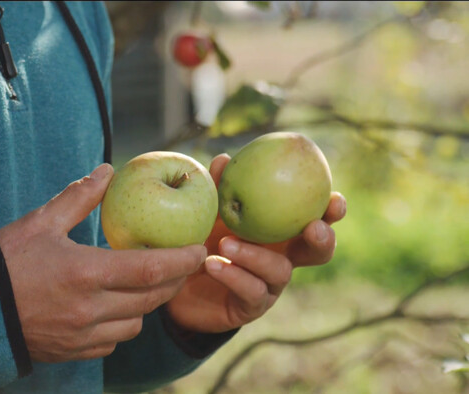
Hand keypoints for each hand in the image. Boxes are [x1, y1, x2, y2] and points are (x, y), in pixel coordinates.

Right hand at [0, 164, 205, 361]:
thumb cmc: (4, 261)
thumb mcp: (41, 222)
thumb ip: (79, 197)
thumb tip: (106, 171)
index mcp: (84, 273)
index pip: (150, 269)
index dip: (181, 260)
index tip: (198, 249)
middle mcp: (89, 309)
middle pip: (151, 299)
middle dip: (173, 281)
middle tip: (181, 264)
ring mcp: (81, 336)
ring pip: (135, 324)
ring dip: (146, 305)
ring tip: (144, 284)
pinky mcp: (72, 351)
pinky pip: (112, 343)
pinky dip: (121, 325)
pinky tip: (113, 308)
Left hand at [167, 154, 346, 332]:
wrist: (177, 282)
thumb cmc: (200, 238)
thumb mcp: (207, 212)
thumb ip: (218, 188)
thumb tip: (223, 159)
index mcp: (281, 230)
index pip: (315, 217)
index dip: (332, 210)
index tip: (334, 199)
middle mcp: (282, 257)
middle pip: (318, 252)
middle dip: (323, 240)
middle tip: (312, 228)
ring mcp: (269, 284)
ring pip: (279, 272)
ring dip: (255, 255)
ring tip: (225, 242)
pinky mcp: (250, 306)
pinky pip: (251, 291)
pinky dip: (233, 274)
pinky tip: (212, 263)